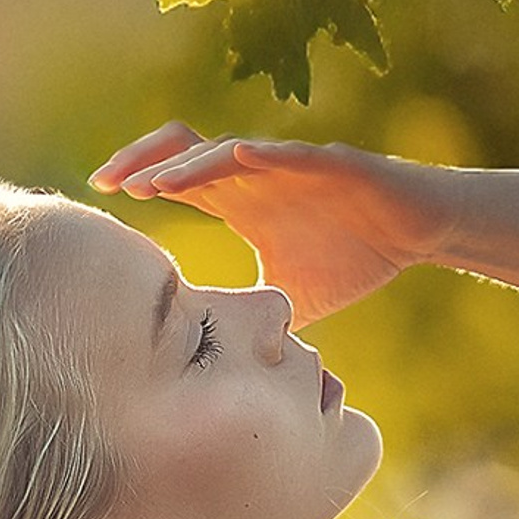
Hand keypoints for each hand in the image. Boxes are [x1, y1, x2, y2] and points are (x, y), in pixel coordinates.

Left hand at [89, 123, 448, 326]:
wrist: (417, 231)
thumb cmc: (353, 256)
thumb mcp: (289, 296)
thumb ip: (251, 319)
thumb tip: (219, 368)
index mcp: (240, 198)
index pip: (177, 178)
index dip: (139, 177)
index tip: (100, 192)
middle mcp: (257, 173)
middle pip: (187, 151)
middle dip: (145, 160)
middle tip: (105, 179)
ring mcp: (293, 165)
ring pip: (231, 152)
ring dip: (191, 167)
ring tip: (155, 184)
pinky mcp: (336, 163)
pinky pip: (295, 155)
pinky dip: (266, 154)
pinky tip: (237, 155)